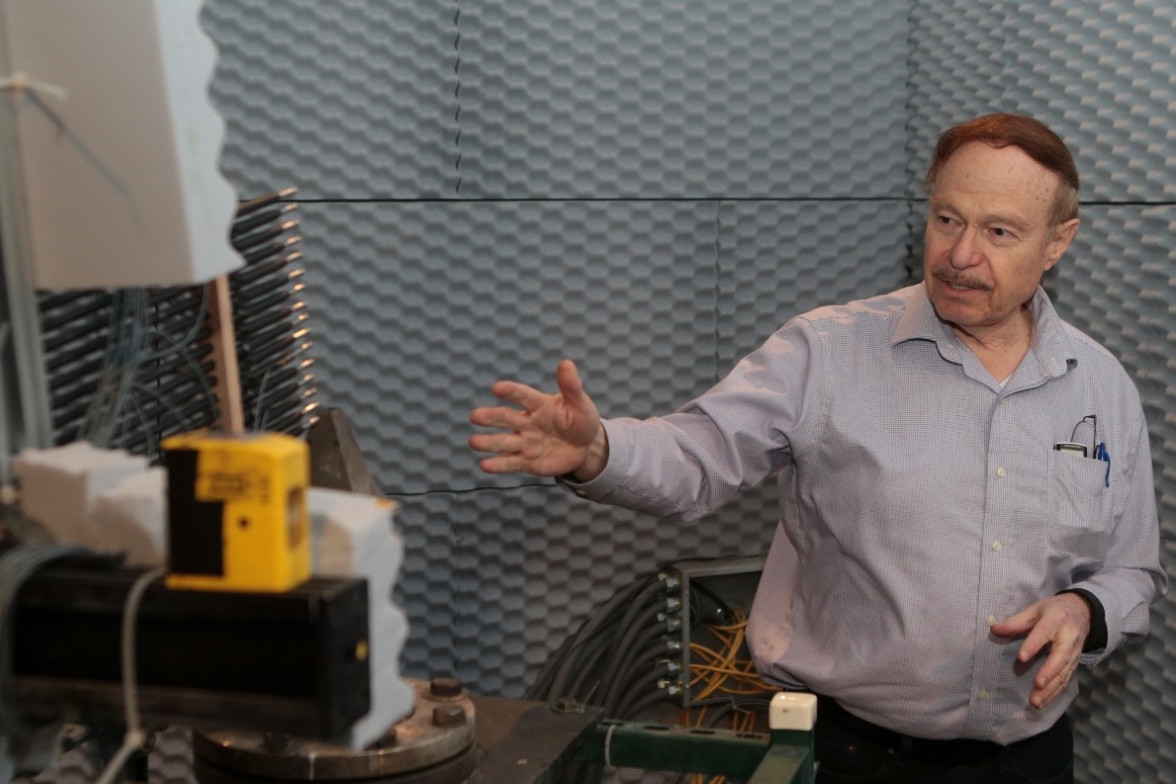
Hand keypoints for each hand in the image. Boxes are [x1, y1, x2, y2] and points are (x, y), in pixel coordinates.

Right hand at [469, 359, 606, 479]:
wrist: (585, 447)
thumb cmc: (579, 420)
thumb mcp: (580, 404)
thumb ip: (571, 387)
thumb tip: (566, 363)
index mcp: (539, 405)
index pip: (524, 396)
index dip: (511, 392)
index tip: (497, 388)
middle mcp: (527, 422)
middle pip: (506, 418)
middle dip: (491, 417)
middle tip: (475, 416)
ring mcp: (526, 442)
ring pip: (504, 442)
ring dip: (489, 442)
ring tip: (473, 442)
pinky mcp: (527, 461)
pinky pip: (511, 463)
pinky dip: (498, 465)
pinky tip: (484, 465)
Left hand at [989, 593, 1090, 709]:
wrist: (1082, 612)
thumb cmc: (1052, 611)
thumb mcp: (1034, 609)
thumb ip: (1015, 621)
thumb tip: (993, 630)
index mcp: (1056, 619)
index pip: (1044, 632)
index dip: (1033, 644)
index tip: (1021, 657)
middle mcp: (1068, 637)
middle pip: (1061, 656)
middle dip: (1049, 672)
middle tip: (1037, 685)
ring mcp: (1074, 652)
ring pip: (1064, 673)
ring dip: (1051, 689)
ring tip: (1036, 702)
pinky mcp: (1075, 664)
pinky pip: (1066, 680)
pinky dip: (1055, 693)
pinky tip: (1043, 703)